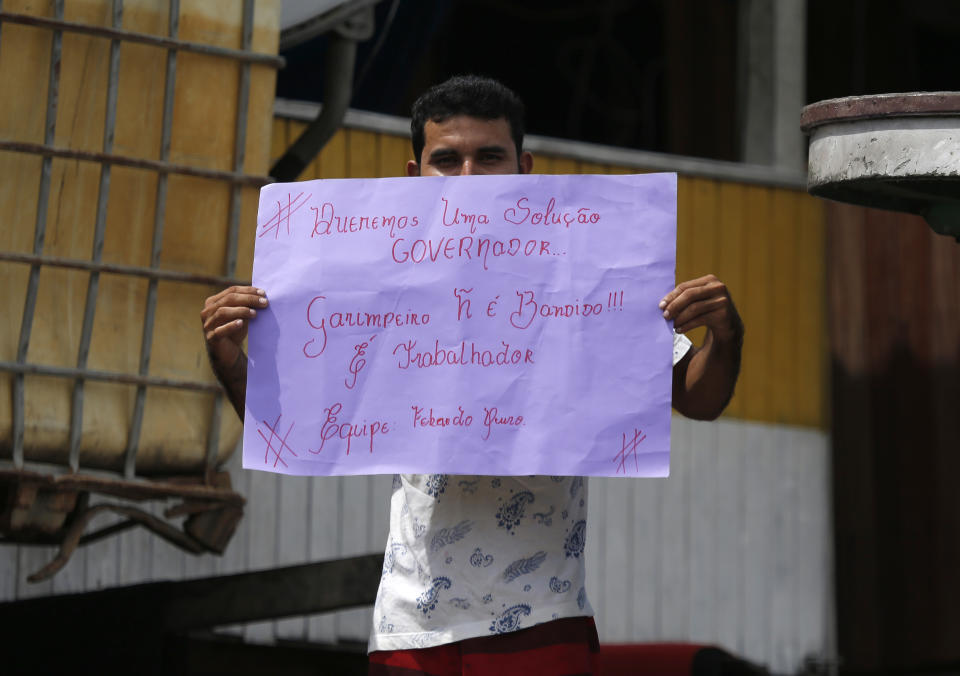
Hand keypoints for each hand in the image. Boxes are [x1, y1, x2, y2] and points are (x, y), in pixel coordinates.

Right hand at [201, 286, 266, 417]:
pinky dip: (230, 326)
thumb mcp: (241, 315)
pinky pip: (219, 331)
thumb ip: (246, 305)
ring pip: (222, 312)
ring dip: (241, 310)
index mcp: (213, 302)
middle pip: (228, 299)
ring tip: (255, 313)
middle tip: (264, 302)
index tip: (263, 293)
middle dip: (248, 299)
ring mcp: (207, 325)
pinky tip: (241, 323)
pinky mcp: (211, 338)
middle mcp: (207, 312)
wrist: (228, 353)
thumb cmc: (235, 331)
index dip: (248, 291)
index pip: (231, 291)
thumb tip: (262, 296)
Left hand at [659, 274, 741, 343]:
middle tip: (665, 316)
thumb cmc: (708, 311)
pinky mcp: (723, 314)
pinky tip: (679, 330)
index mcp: (710, 280)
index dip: (671, 296)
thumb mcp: (698, 300)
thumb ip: (684, 298)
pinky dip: (687, 325)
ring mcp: (722, 300)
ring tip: (672, 325)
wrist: (728, 326)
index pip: (685, 287)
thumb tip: (663, 304)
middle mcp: (718, 288)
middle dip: (674, 306)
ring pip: (694, 308)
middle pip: (689, 295)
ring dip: (680, 318)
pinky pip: (700, 319)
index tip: (661, 306)